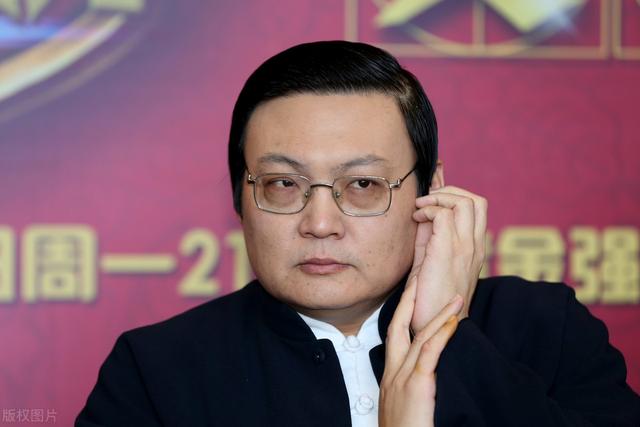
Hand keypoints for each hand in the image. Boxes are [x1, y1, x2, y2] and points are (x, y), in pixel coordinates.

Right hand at [379, 277, 462, 426]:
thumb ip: (410, 391)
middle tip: (420, 275)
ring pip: (418, 335)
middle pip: (397, 325)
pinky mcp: (416, 387)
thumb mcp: (402, 409)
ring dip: (438, 313)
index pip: (394, 336)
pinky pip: (429, 354)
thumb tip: (426, 381)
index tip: (412, 294)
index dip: (402, 313)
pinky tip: (454, 321)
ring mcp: (401, 379)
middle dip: (409, 299)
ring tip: (456, 296)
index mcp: (389, 379)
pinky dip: (442, 334)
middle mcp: (391, 374)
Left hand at [409, 186, 486, 330]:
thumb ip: (432, 238)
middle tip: (427, 200)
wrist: (434, 327)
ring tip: (421, 207)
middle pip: (476, 200)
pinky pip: (443, 215)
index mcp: (474, 248)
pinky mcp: (447, 252)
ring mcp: (464, 248)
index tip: (432, 201)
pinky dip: (428, 210)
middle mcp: (474, 246)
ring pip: (464, 201)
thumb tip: (424, 215)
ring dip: (438, 197)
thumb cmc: (430, 298)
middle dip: (449, 191)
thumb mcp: (433, 261)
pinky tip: (416, 219)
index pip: (477, 208)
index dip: (455, 196)